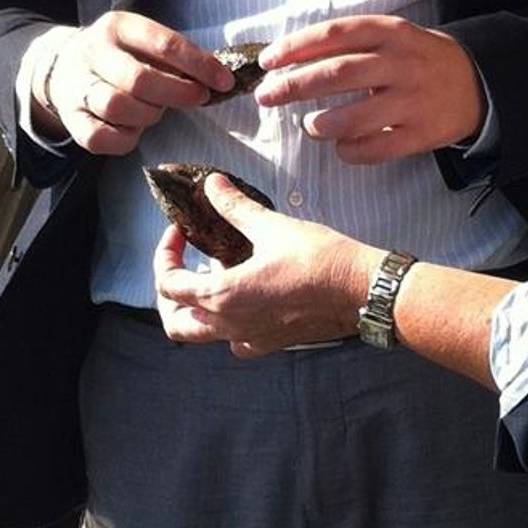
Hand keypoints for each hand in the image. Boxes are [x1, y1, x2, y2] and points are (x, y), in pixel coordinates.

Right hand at [36, 12, 233, 156]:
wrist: (62, 68)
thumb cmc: (120, 57)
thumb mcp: (142, 42)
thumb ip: (174, 56)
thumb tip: (218, 78)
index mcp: (118, 27)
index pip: (164, 44)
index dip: (199, 65)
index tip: (224, 82)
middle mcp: (94, 52)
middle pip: (139, 79)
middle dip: (177, 94)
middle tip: (197, 98)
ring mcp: (78, 85)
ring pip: (116, 106)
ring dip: (148, 115)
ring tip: (156, 111)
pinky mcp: (72, 119)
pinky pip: (100, 137)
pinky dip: (125, 139)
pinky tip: (134, 130)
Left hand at [153, 177, 376, 354]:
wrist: (361, 291)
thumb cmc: (321, 261)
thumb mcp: (271, 226)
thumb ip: (234, 207)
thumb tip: (213, 185)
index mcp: (223, 296)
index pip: (169, 283)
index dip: (166, 253)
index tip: (180, 232)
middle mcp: (230, 325)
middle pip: (175, 321)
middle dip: (170, 293)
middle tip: (182, 264)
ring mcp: (250, 338)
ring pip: (202, 335)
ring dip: (194, 310)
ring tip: (210, 278)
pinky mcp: (271, 342)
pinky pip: (234, 342)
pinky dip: (226, 324)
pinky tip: (241, 299)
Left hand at [256, 16, 485, 163]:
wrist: (478, 83)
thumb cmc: (418, 60)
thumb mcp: (391, 37)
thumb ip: (349, 44)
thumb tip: (289, 60)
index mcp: (391, 32)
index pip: (335, 34)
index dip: (296, 47)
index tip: (267, 62)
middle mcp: (401, 62)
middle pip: (337, 73)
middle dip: (294, 86)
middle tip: (266, 97)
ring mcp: (413, 100)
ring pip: (355, 116)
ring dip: (321, 124)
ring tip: (309, 127)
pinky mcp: (422, 133)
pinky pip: (377, 148)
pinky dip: (350, 151)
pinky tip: (340, 147)